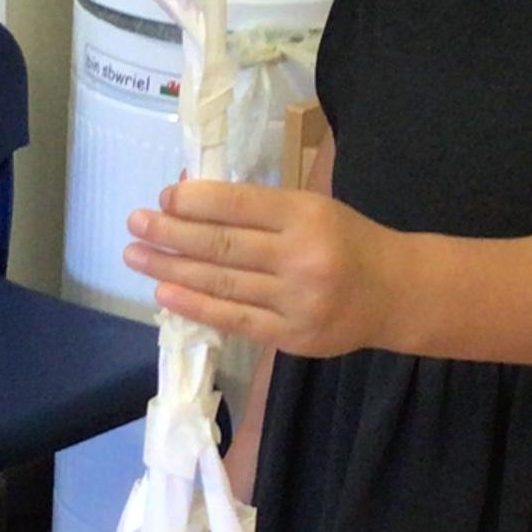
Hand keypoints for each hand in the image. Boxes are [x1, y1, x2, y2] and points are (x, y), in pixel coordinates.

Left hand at [123, 180, 401, 357]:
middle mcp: (300, 256)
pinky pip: (234, 320)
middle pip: (222, 245)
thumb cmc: (346, 240)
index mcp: (306, 214)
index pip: (238, 205)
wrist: (396, 293)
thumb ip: (257, 206)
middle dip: (170, 233)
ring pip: (221, 283)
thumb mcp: (311, 208)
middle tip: (134, 223)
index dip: (194, 201)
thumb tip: (188, 195)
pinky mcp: (292, 336)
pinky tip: (164, 295)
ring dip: (171, 269)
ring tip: (137, 256)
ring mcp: (295, 300)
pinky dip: (195, 306)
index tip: (162, 197)